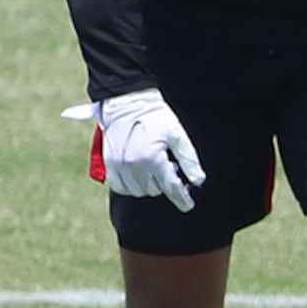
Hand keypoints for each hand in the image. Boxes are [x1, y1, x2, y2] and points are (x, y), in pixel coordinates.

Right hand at [92, 88, 205, 210]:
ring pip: (137, 191)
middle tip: (167, 169)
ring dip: (147, 186)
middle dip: (163, 183)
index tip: (187, 205)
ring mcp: (118, 166)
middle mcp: (134, 166)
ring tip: (152, 170)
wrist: (126, 102)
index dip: (181, 198)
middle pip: (154, 190)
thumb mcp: (178, 135)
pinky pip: (119, 187)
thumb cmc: (155, 116)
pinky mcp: (109, 163)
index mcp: (152, 158)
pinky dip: (129, 186)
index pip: (171, 187)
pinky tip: (137, 176)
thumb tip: (198, 181)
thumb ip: (189, 160)